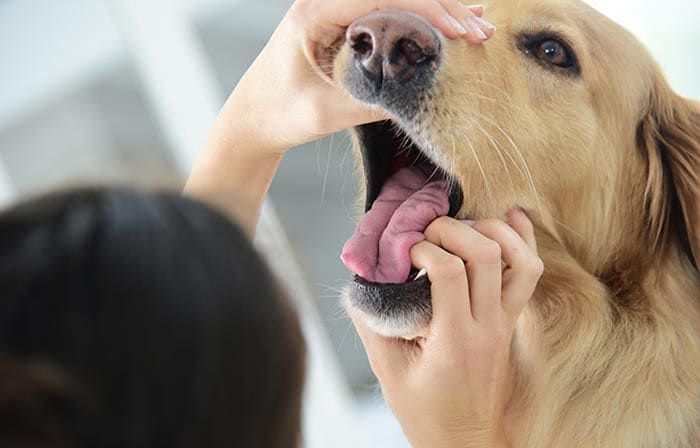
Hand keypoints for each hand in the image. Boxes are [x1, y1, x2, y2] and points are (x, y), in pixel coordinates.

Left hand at [216, 0, 494, 151]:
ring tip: (477, 26)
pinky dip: (419, 20)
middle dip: (442, 9)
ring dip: (436, 12)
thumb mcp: (327, 112)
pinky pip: (387, 14)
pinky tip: (450, 24)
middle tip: (480, 31)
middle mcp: (325, 2)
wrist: (251, 119)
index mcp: (314, 12)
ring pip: (396, 1)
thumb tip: (423, 94)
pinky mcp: (342, 25)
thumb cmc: (278, 113)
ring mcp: (334, 11)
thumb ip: (373, 101)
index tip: (461, 30)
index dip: (429, 9)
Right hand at [350, 209, 542, 447]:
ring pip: (521, 260)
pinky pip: (529, 273)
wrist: (464, 441)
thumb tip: (362, 280)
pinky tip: (509, 217)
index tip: (403, 252)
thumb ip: (372, 322)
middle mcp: (487, 326)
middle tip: (426, 233)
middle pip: (486, 255)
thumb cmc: (424, 411)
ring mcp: (505, 323)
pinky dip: (523, 239)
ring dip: (493, 230)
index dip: (423, 249)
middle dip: (453, 229)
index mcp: (454, 340)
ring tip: (461, 226)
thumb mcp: (387, 370)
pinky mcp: (511, 321)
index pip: (450, 272)